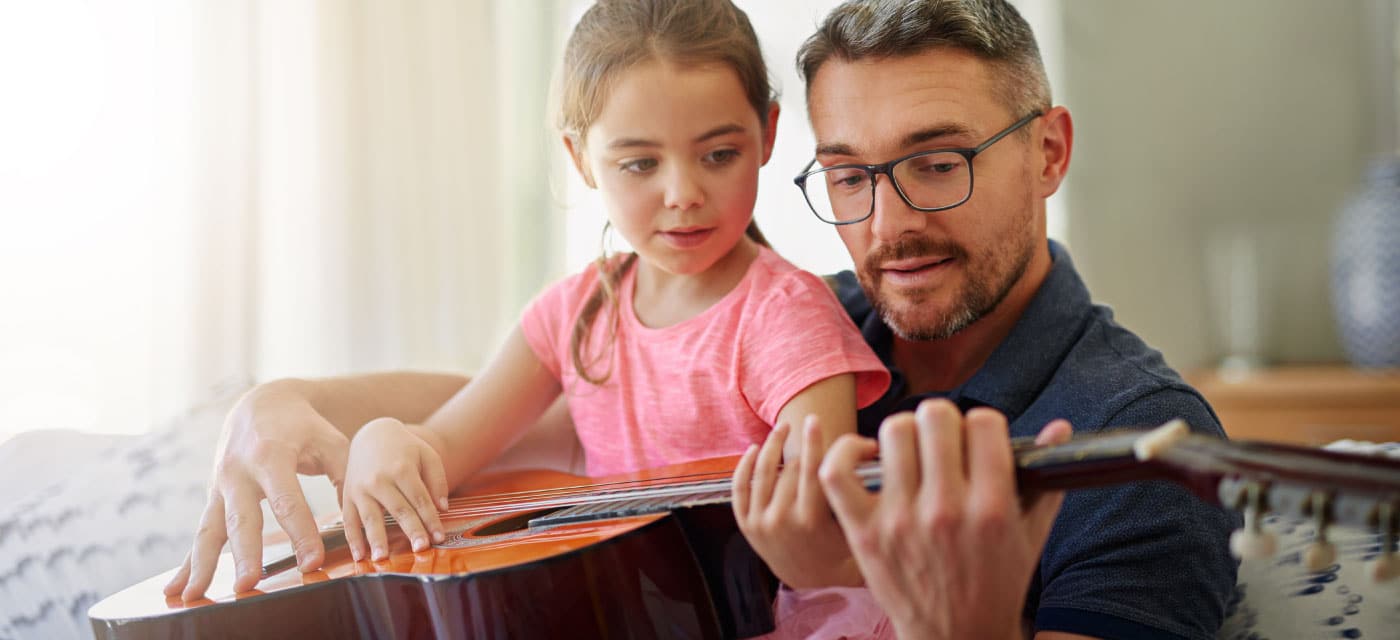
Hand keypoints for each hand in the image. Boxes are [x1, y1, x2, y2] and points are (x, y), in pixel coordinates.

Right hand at [164, 381, 351, 599]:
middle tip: (249, 584)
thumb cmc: (303, 426)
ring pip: (209, 529)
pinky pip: (199, 533)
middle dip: (245, 553)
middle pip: (242, 519)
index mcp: (271, 455)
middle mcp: (238, 472)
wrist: (260, 404)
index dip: (301, 533)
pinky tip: (175, 590)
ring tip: (194, 596)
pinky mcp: (212, 497)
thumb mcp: (330, 441)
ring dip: (202, 565)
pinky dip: (186, 563)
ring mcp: (220, 486)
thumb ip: (345, 478)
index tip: (312, 562)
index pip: (288, 502)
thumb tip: (354, 522)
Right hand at [341, 418, 448, 560]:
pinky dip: (352, 540)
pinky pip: (349, 520)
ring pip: (370, 517)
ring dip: (377, 539)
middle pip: (399, 509)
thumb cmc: (405, 448)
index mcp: (402, 468)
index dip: (430, 520)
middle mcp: (379, 479)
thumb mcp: (427, 455)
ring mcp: (361, 489)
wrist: (372, 435)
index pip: (420, 499)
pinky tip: (360, 556)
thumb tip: (443, 508)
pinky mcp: (347, 496)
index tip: (439, 537)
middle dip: (411, 530)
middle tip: (421, 549)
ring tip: (382, 559)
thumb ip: (438, 480)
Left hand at [732, 416, 861, 588]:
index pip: (811, 472)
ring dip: (771, 445)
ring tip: (781, 429)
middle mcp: (782, 522)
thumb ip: (854, 489)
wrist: (809, 579)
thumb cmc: (838, 547)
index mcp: (810, 521)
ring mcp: (760, 523)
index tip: (814, 420)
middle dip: (802, 448)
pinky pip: (740, 487)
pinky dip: (745, 465)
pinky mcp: (746, 525)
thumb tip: (868, 446)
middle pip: (791, 469)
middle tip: (810, 429)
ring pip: (763, 472)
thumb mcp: (850, 524)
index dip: (813, 443)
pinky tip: (755, 448)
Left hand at [819, 399, 1071, 639]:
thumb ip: (1044, 480)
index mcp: (993, 508)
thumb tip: (1060, 427)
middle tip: (943, 441)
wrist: (956, 637)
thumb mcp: (1030, 535)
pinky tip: (869, 455)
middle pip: (935, 417)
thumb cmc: (997, 583)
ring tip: (911, 450)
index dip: (982, 424)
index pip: (983, 422)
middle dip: (943, 422)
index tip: (977, 440)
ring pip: (893, 432)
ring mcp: (901, 520)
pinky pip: (837, 471)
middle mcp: (946, 510)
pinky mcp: (864, 532)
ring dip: (905, 433)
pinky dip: (846, 451)